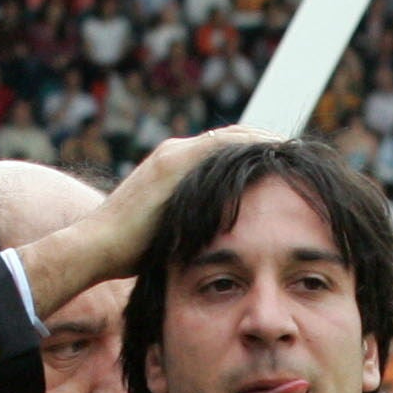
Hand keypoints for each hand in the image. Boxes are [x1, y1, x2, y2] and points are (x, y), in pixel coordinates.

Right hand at [21, 126, 280, 312]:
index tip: (281, 166)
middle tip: (296, 152)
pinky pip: (221, 145)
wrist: (95, 249)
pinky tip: (277, 153)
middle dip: (264, 144)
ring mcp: (172, 155)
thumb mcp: (171, 235)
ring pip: (230, 137)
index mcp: (173, 168)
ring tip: (295, 150)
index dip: (252, 156)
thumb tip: (219, 245)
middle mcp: (174, 154)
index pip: (222, 153)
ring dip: (263, 141)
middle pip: (230, 140)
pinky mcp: (172, 163)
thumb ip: (193, 227)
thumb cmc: (128, 256)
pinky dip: (250, 145)